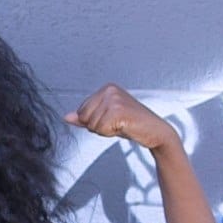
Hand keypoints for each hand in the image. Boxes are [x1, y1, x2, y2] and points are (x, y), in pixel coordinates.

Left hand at [64, 83, 178, 151]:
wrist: (156, 132)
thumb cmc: (132, 125)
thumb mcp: (105, 120)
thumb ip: (85, 118)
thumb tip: (66, 117)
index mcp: (106, 88)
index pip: (81, 111)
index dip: (94, 122)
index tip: (112, 120)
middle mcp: (110, 90)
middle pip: (84, 117)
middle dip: (98, 127)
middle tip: (118, 124)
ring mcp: (114, 99)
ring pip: (91, 125)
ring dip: (105, 131)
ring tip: (122, 125)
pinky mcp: (118, 110)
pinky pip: (100, 129)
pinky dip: (110, 134)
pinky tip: (124, 128)